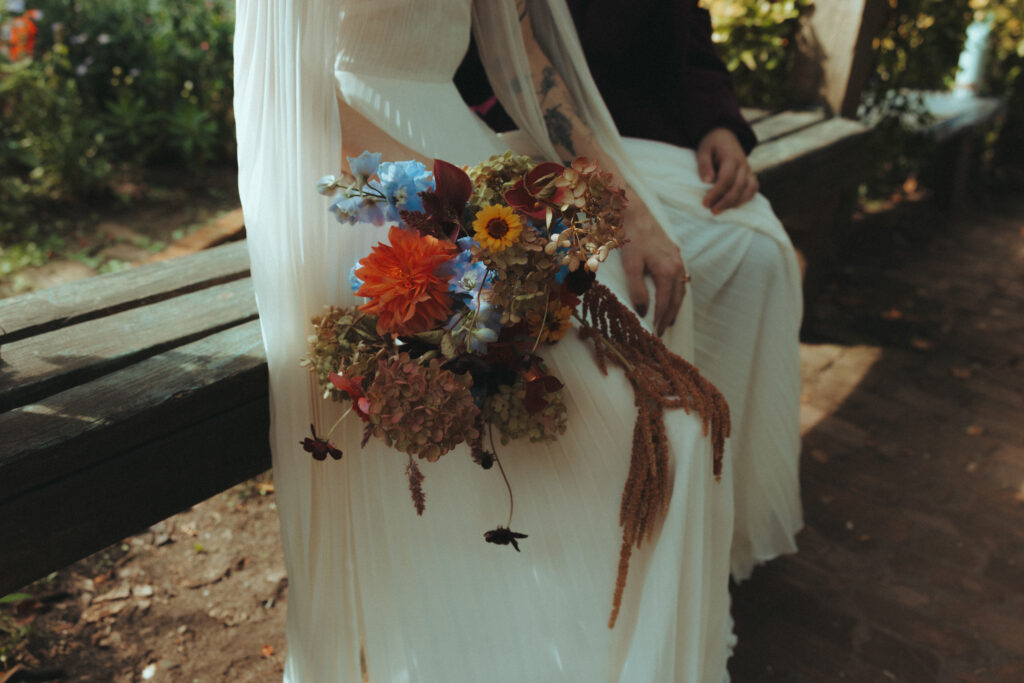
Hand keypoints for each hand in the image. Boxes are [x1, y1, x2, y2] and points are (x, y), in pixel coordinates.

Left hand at [619, 199, 687, 335]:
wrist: (635, 211)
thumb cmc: (631, 237)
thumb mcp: (630, 265)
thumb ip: (637, 289)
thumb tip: (643, 311)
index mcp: (667, 271)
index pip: (665, 302)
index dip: (660, 318)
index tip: (654, 332)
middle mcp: (676, 266)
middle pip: (676, 298)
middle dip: (669, 316)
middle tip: (662, 331)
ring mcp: (677, 259)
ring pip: (681, 288)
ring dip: (675, 305)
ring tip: (668, 319)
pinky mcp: (674, 252)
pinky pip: (680, 278)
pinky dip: (677, 291)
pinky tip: (671, 295)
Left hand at [697, 127, 757, 214]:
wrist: (724, 135)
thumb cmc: (711, 144)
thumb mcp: (703, 150)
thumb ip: (705, 165)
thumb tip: (707, 181)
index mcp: (732, 158)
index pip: (726, 179)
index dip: (716, 193)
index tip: (705, 203)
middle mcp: (743, 164)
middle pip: (738, 187)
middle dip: (725, 202)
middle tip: (712, 211)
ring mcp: (749, 170)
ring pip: (749, 189)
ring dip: (735, 203)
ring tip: (720, 210)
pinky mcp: (750, 175)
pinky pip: (753, 189)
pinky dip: (745, 199)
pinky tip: (732, 206)